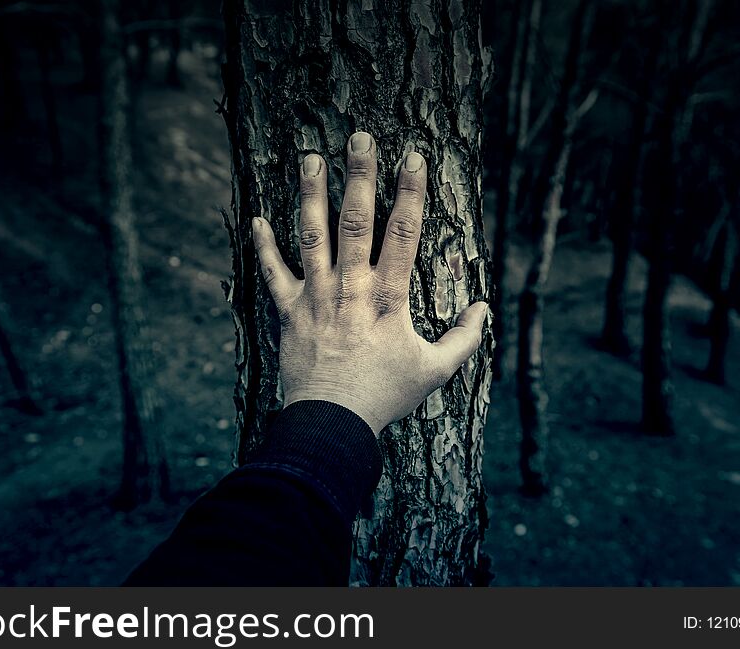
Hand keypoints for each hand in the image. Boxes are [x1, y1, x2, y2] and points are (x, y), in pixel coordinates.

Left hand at [252, 131, 487, 434]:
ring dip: (311, 195)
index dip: (411, 193)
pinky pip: (274, 274)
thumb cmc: (385, 395)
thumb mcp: (434, 371)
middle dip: (360, 175)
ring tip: (310, 158)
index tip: (414, 157)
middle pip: (356, 221)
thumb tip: (484, 309)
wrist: (332, 422)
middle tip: (360, 136)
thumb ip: (464, 339)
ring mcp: (317, 296)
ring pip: (313, 236)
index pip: (404, 234)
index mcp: (389, 297)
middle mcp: (351, 287)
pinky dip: (264, 248)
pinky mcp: (290, 312)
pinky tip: (255, 220)